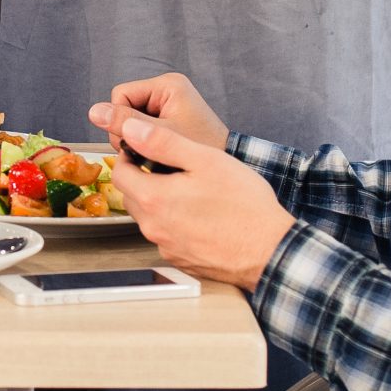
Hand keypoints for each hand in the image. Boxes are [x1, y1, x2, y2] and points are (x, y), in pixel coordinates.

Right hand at [90, 71, 228, 152]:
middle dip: (129, 131)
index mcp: (168, 85)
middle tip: (146, 151)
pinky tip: (156, 152)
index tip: (135, 143)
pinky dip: (144, 141)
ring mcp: (168, 102)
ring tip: (154, 153)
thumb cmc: (202, 149)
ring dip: (136, 138)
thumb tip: (95, 112)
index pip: (121, 95)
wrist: (225, 165)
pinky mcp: (168, 116)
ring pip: (131, 119)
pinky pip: (142, 126)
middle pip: (124, 107)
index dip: (121, 121)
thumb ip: (127, 123)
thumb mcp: (161, 136)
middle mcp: (167, 89)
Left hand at [108, 107, 295, 291]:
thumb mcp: (204, 160)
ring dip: (159, 202)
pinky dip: (175, 224)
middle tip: (171, 169)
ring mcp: (166, 247)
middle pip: (132, 196)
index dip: (130, 157)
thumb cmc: (244, 206)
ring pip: (148, 218)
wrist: (271, 251)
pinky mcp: (181, 260)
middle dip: (143, 179)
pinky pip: (166, 236)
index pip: (119, 173)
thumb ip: (162, 142)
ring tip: (190, 192)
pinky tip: (200, 217)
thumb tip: (130, 129)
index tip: (146, 151)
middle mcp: (153, 227)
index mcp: (154, 198)